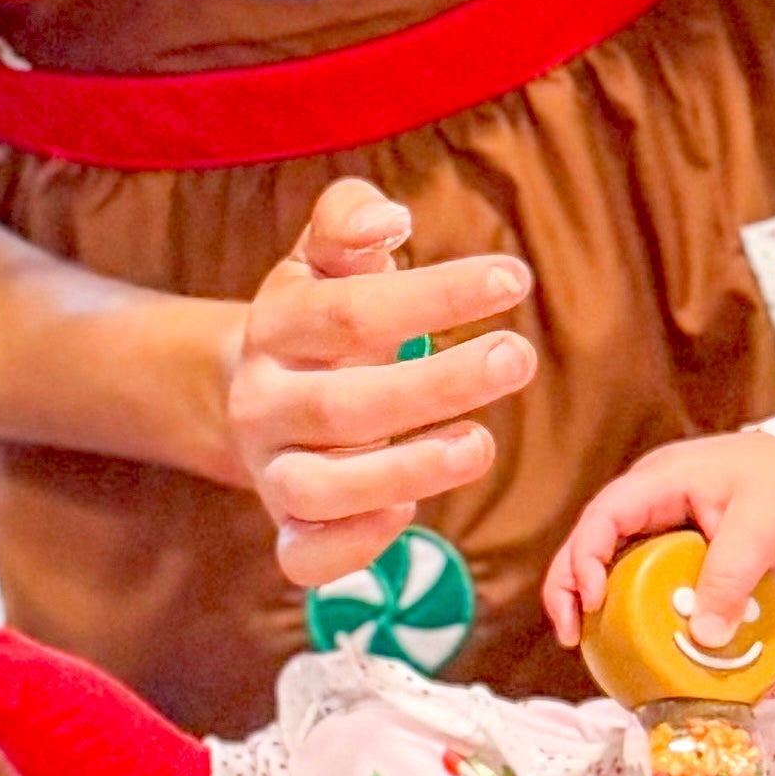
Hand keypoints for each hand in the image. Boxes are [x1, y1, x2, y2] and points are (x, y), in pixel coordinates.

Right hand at [222, 178, 534, 593]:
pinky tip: (412, 511)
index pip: (347, 313)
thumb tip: (386, 219)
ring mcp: (270, 470)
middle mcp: (262, 402)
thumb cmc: (319, 314)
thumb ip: (348, 218)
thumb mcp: (324, 256)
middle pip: (339, 405)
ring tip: (482, 446)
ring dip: (405, 470)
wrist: (257, 389)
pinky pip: (304, 557)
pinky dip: (354, 545)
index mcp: (274, 326)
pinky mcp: (287, 527)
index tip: (512, 278)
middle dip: (435, 385)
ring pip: (317, 488)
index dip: (432, 296)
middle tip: (517, 357)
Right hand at [545, 428, 774, 645]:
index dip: (587, 557)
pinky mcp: (672, 543)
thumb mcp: (761, 531)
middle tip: (569, 634)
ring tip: (587, 641)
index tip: (594, 600)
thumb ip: (731, 580)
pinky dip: (627, 601)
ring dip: (592, 597)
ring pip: (607, 557)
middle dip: (569, 586)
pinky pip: (637, 572)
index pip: (604, 515)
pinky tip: (631, 634)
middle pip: (589, 539)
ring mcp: (657, 520)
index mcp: (659, 481)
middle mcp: (647, 499)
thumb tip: (705, 637)